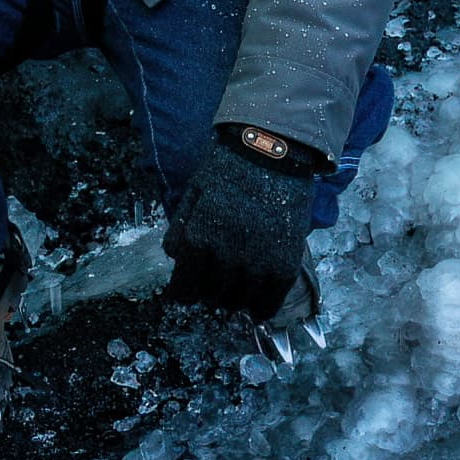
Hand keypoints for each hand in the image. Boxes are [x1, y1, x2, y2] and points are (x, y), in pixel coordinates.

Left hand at [163, 131, 317, 320]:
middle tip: (212, 279)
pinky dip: (261, 306)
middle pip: (211, 297)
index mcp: (198, 239)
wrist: (272, 154)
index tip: (186, 289)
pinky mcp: (284, 265)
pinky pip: (270, 301)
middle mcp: (226, 257)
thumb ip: (181, 230)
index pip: (184, 289)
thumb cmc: (228, 170)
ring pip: (239, 302)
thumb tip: (176, 258)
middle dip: (207, 291)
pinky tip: (256, 300)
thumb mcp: (193, 195)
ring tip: (235, 284)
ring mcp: (257, 264)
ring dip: (233, 297)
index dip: (182, 292)